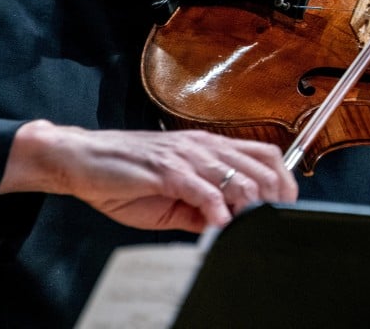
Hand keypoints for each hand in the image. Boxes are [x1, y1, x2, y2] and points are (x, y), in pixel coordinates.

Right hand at [0, 121, 298, 231]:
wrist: (82, 160)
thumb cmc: (126, 175)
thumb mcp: (173, 195)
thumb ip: (201, 207)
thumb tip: (227, 225)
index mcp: (209, 148)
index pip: (264, 155)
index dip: (283, 179)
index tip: (287, 206)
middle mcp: (203, 146)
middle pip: (260, 165)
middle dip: (275, 196)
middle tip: (273, 221)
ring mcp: (186, 155)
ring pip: (237, 175)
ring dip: (250, 203)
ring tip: (251, 224)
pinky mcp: (165, 169)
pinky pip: (201, 188)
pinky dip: (216, 208)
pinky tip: (219, 225)